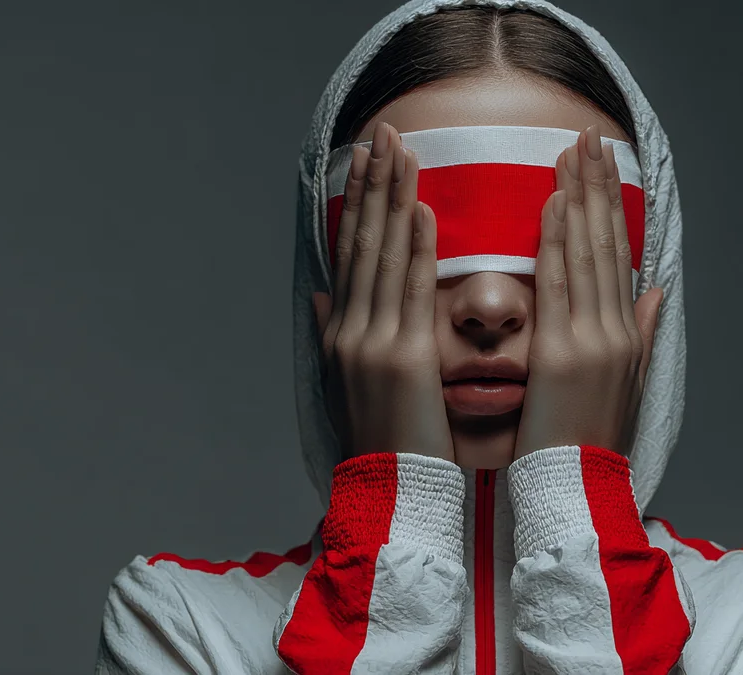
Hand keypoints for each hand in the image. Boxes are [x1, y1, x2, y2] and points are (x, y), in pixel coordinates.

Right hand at [312, 122, 453, 461]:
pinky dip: (416, 249)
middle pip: (362, 244)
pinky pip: (412, 293)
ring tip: (401, 152)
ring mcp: (373, 344)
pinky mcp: (403, 360)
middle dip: (373, 185)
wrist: (390, 494)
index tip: (366, 159)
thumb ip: (336, 334)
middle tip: (382, 133)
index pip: (351, 254)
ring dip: (393, 200)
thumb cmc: (384, 441)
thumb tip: (319, 295)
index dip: (358, 203)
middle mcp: (350, 331)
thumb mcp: (350, 383)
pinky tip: (423, 212)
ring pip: (383, 258)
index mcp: (342, 334)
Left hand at [513, 126, 664, 459]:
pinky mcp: (561, 355)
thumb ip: (640, 334)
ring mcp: (592, 340)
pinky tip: (550, 204)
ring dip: (578, 198)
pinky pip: (558, 286)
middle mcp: (615, 331)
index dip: (610, 208)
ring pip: (587, 254)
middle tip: (588, 137)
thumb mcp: (625, 386)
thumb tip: (654, 294)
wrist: (578, 489)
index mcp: (627, 336)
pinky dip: (556, 242)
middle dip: (597, 187)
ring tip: (572, 153)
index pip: (618, 257)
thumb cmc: (592, 442)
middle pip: (606, 244)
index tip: (601, 166)